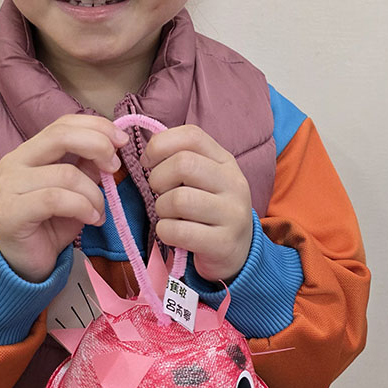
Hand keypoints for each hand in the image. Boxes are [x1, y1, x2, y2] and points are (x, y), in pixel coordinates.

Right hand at [0, 115, 127, 282]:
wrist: (25, 264)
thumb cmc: (51, 224)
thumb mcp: (76, 189)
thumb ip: (88, 166)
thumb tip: (113, 145)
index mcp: (29, 151)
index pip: (63, 124)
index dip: (96, 126)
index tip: (122, 141)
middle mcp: (14, 162)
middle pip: (60, 136)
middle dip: (97, 146)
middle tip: (115, 167)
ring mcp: (9, 186)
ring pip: (65, 174)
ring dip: (94, 193)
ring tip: (100, 211)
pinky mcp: (11, 212)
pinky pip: (55, 199)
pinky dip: (82, 207)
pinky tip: (92, 219)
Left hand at [140, 125, 252, 284]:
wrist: (239, 252)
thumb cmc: (209, 210)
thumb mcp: (203, 179)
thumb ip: (180, 159)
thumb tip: (148, 148)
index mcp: (225, 161)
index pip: (192, 136)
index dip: (160, 145)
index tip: (148, 162)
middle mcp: (234, 183)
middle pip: (183, 164)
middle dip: (158, 179)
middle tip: (158, 193)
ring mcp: (232, 213)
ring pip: (179, 199)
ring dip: (161, 209)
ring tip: (168, 215)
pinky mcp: (223, 243)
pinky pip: (179, 231)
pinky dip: (165, 231)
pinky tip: (172, 233)